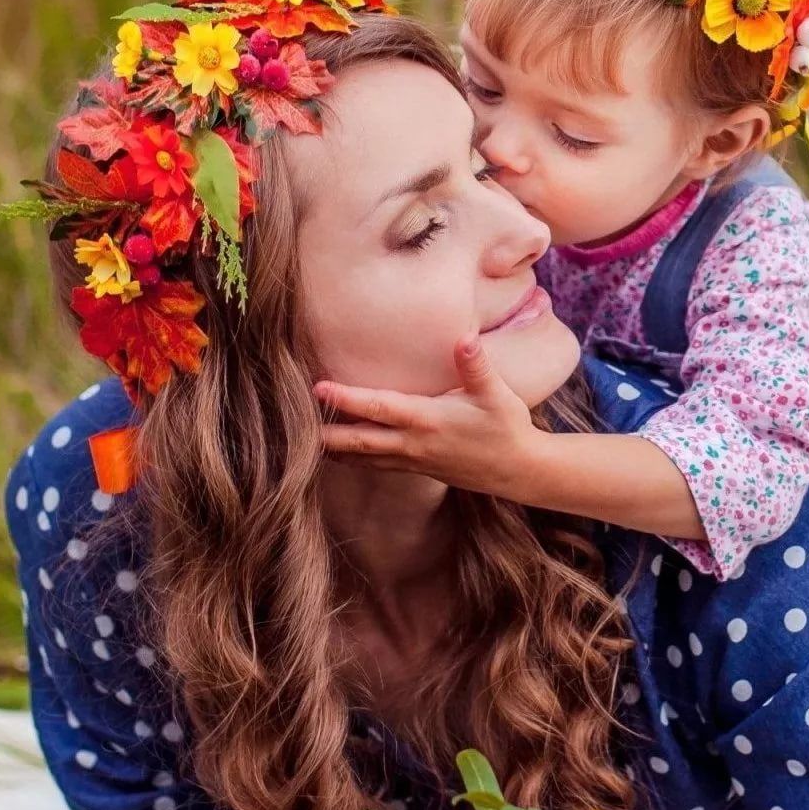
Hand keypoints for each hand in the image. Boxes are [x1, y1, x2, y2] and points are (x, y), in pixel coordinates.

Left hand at [314, 337, 543, 496]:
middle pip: (358, 441)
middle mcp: (414, 444)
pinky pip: (374, 465)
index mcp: (427, 421)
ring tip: (301, 439)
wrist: (518, 470)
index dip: (347, 400)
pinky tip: (335, 452)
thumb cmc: (507, 427)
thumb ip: (476, 366)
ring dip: (332, 448)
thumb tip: (465, 339)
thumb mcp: (497, 394)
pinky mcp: (416, 470)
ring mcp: (413, 461)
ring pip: (362, 458)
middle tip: (290, 425)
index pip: (379, 409)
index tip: (319, 388)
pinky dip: (351, 458)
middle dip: (324, 434)